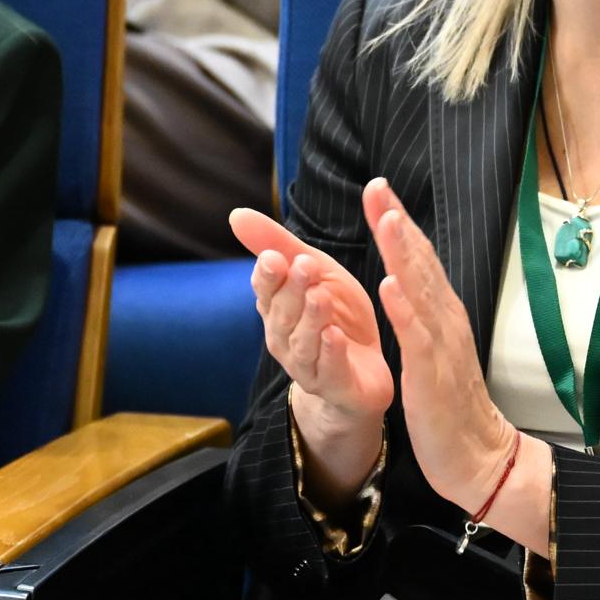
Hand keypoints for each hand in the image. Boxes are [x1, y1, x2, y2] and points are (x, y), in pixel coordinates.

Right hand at [233, 205, 394, 505]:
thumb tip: (235, 214)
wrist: (364, 370)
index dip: (269, 276)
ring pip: (303, 342)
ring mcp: (307, 365)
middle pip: (283, 314)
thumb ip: (281, 245)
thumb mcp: (316, 272)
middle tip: (305, 266)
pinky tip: (335, 336)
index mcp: (277, 309)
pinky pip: (328, 369)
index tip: (275, 256)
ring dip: (310, 319)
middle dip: (293, 290)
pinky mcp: (334, 385)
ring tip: (321, 297)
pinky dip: (330, 353)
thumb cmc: (335, 315)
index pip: (265, 290)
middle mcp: (284, 338)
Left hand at [365, 178, 547, 548]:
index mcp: (441, 314)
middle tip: (378, 186)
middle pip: (421, 263)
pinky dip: (405, 310)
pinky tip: (389, 287)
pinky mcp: (434, 375)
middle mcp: (445, 320)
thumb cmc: (451, 403)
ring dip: (403, 254)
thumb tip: (408, 278)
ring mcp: (442, 345)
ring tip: (386, 218)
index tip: (378, 189)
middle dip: (398, 222)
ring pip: (421, 291)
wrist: (477, 456)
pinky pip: (418, 338)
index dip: (399, 223)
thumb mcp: (434, 348)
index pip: (418, 260)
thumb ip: (423, 313)